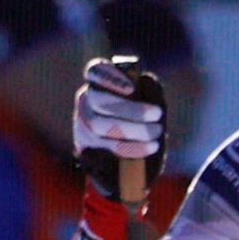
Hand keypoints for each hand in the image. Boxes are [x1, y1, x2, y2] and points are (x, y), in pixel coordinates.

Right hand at [73, 59, 167, 193]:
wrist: (137, 168)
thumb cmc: (145, 128)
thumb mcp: (152, 108)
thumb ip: (150, 92)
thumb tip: (146, 81)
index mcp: (101, 84)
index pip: (95, 71)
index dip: (111, 77)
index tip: (131, 88)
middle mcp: (86, 101)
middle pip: (99, 100)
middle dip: (131, 108)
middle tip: (156, 115)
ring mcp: (82, 124)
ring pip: (100, 124)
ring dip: (133, 129)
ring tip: (156, 133)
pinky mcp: (84, 146)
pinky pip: (102, 147)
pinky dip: (129, 148)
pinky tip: (149, 147)